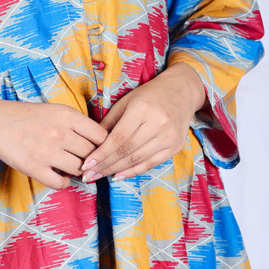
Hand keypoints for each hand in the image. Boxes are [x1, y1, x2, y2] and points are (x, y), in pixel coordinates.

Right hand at [0, 93, 107, 190]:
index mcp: (68, 116)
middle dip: (91, 160)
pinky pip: (61, 183)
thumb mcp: (56, 111)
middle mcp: (60, 133)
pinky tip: (59, 176)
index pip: (101, 136)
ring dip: (78, 172)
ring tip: (71, 167)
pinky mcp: (34, 168)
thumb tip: (100, 143)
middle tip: (86, 162)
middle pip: (92, 154)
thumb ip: (77, 124)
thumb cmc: (27, 116)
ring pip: (79, 170)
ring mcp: (47, 152)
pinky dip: (64, 183)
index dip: (104, 146)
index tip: (99, 150)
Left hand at [81, 63, 206, 181]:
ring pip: (137, 160)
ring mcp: (168, 137)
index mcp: (142, 109)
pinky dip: (133, 171)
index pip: (118, 138)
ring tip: (99, 176)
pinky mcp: (175, 147)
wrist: (181, 92)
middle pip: (127, 151)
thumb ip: (110, 122)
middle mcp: (158, 123)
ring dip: (116, 170)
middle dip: (105, 166)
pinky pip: (150, 164)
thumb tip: (92, 144)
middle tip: (88, 176)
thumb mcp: (125, 102)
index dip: (101, 154)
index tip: (86, 165)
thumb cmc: (149, 95)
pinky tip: (118, 176)